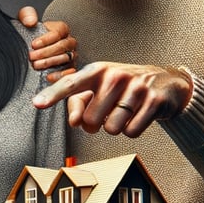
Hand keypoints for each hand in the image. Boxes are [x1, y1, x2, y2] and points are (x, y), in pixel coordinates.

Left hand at [18, 6, 76, 81]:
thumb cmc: (30, 33)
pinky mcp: (68, 68)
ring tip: (36, 65)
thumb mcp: (25, 20)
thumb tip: (30, 22)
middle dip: (46, 52)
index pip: (58, 32)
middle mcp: (69, 42)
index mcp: (61, 28)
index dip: (46, 39)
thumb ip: (27, 15)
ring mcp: (70, 55)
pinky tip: (48, 77)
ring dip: (51, 62)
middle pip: (63, 46)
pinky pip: (68, 72)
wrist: (29, 48)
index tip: (33, 44)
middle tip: (32, 56)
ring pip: (66, 58)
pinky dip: (60, 75)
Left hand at [32, 62, 191, 136]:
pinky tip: (139, 115)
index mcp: (97, 71)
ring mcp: (136, 87)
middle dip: (97, 124)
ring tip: (126, 112)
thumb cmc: (123, 88)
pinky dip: (133, 130)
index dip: (53, 95)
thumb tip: (74, 122)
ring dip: (117, 127)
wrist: (167, 83)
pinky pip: (131, 132)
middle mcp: (115, 76)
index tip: (36, 104)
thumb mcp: (99, 89)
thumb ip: (78, 103)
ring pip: (111, 129)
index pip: (71, 84)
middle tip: (109, 112)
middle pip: (91, 120)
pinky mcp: (154, 101)